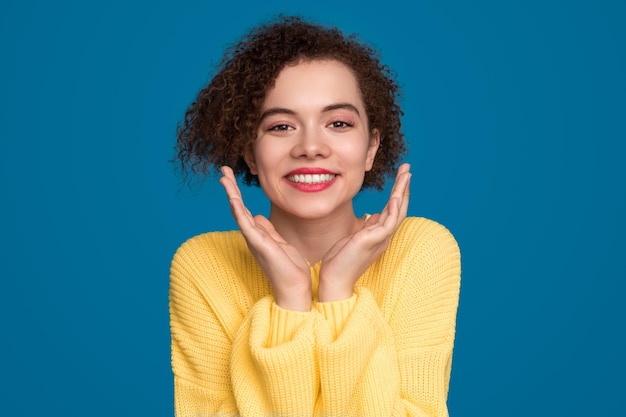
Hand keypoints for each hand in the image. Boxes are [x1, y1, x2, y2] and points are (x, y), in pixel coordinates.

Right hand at [219, 166, 311, 310]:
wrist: (295, 288)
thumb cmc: (290, 269)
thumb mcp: (280, 243)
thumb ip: (268, 230)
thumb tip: (258, 217)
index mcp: (257, 235)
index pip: (244, 209)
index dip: (237, 192)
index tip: (231, 176)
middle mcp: (252, 237)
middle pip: (237, 208)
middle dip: (231, 188)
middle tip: (223, 170)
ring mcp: (254, 241)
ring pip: (239, 213)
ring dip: (232, 195)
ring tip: (224, 178)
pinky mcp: (260, 246)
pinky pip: (247, 227)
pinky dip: (240, 213)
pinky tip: (234, 201)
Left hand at [318, 163, 410, 301]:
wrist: (334, 280)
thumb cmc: (340, 262)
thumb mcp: (354, 238)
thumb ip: (367, 227)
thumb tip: (374, 215)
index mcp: (379, 235)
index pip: (392, 210)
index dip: (398, 192)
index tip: (401, 176)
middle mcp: (383, 237)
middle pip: (399, 208)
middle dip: (403, 187)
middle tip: (407, 169)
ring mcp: (379, 240)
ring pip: (397, 212)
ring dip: (402, 192)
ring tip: (406, 175)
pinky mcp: (372, 242)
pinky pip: (388, 224)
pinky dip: (393, 209)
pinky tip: (396, 196)